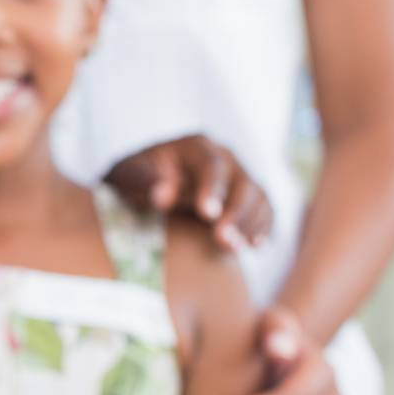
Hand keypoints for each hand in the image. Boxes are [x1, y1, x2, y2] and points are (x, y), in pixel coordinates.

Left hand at [106, 135, 272, 250]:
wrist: (145, 184)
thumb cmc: (135, 178)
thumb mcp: (128, 175)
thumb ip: (143, 180)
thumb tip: (163, 195)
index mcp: (195, 146)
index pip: (211, 165)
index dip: (212, 189)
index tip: (207, 214)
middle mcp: (224, 157)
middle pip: (242, 181)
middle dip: (235, 212)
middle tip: (222, 239)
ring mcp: (239, 176)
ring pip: (258, 197)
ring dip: (250, 224)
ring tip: (234, 248)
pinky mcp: (247, 197)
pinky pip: (265, 210)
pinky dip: (263, 227)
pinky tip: (255, 246)